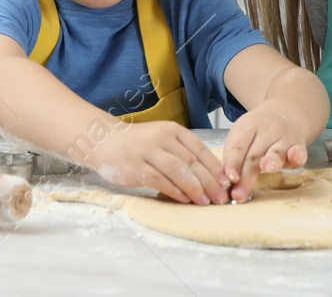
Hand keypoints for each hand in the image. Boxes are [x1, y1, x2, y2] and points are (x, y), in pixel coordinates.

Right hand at [84, 120, 230, 204]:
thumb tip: (208, 175)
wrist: (104, 141)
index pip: (200, 150)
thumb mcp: (162, 139)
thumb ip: (181, 152)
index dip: (215, 168)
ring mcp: (148, 152)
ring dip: (194, 189)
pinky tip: (185, 200)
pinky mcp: (135, 167)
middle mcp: (162, 138)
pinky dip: (174, 191)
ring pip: (178, 171)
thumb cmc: (138, 144)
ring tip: (205, 202)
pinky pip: (159, 180)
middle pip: (192, 162)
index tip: (227, 182)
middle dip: (210, 182)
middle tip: (221, 198)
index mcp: (173, 130)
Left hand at [221, 107, 309, 202]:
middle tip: (239, 195)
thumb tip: (226, 182)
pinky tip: (294, 156)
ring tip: (265, 169)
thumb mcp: (241, 135)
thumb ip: (234, 156)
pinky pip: (299, 153)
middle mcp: (268, 130)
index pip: (238, 148)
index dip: (232, 164)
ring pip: (276, 153)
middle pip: (254, 155)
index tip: (229, 180)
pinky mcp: (299, 145)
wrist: (284, 113)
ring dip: (270, 162)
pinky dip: (297, 156)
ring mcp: (285, 137)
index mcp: (249, 126)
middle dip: (246, 177)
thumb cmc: (257, 131)